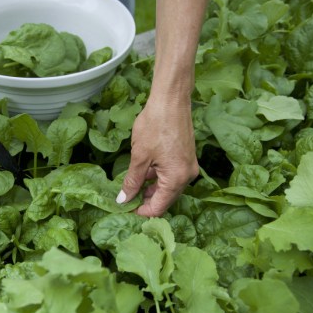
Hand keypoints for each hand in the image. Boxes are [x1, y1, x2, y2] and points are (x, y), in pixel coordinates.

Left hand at [117, 94, 198, 216]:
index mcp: (177, 179)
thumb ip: (132, 181)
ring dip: (151, 190)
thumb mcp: (139, 156)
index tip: (125, 210)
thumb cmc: (155, 125)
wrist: (171, 100)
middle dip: (145, 202)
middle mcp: (187, 176)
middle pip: (165, 200)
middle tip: (125, 200)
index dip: (140, 212)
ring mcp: (189, 167)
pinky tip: (143, 174)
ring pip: (168, 188)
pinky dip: (158, 179)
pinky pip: (172, 176)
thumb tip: (123, 199)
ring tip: (131, 187)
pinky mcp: (186, 158)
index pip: (158, 207)